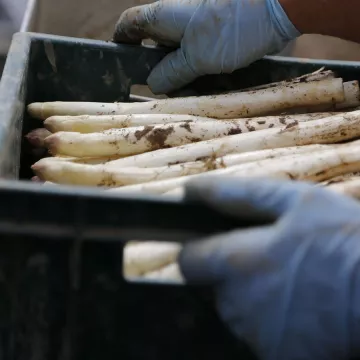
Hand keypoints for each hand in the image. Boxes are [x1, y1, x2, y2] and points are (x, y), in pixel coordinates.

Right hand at [114, 0, 299, 93]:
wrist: (276, 10)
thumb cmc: (231, 28)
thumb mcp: (195, 57)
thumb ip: (171, 72)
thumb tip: (152, 83)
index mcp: (163, 18)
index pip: (129, 25)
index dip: (121, 43)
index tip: (119, 64)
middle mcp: (176, 21)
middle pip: (153, 46)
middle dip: (154, 70)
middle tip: (161, 91)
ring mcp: (196, 29)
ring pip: (176, 56)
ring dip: (178, 76)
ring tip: (185, 93)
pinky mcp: (213, 38)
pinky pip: (196, 58)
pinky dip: (196, 73)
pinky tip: (204, 86)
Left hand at [179, 177, 359, 359]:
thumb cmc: (345, 238)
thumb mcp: (294, 200)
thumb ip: (235, 194)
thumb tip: (192, 190)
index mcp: (239, 263)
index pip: (189, 261)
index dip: (198, 250)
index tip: (215, 243)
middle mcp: (239, 303)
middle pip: (213, 286)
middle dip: (231, 271)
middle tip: (270, 258)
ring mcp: (257, 334)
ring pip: (236, 309)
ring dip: (252, 295)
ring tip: (291, 280)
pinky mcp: (276, 355)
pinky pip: (259, 332)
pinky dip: (272, 320)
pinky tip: (301, 305)